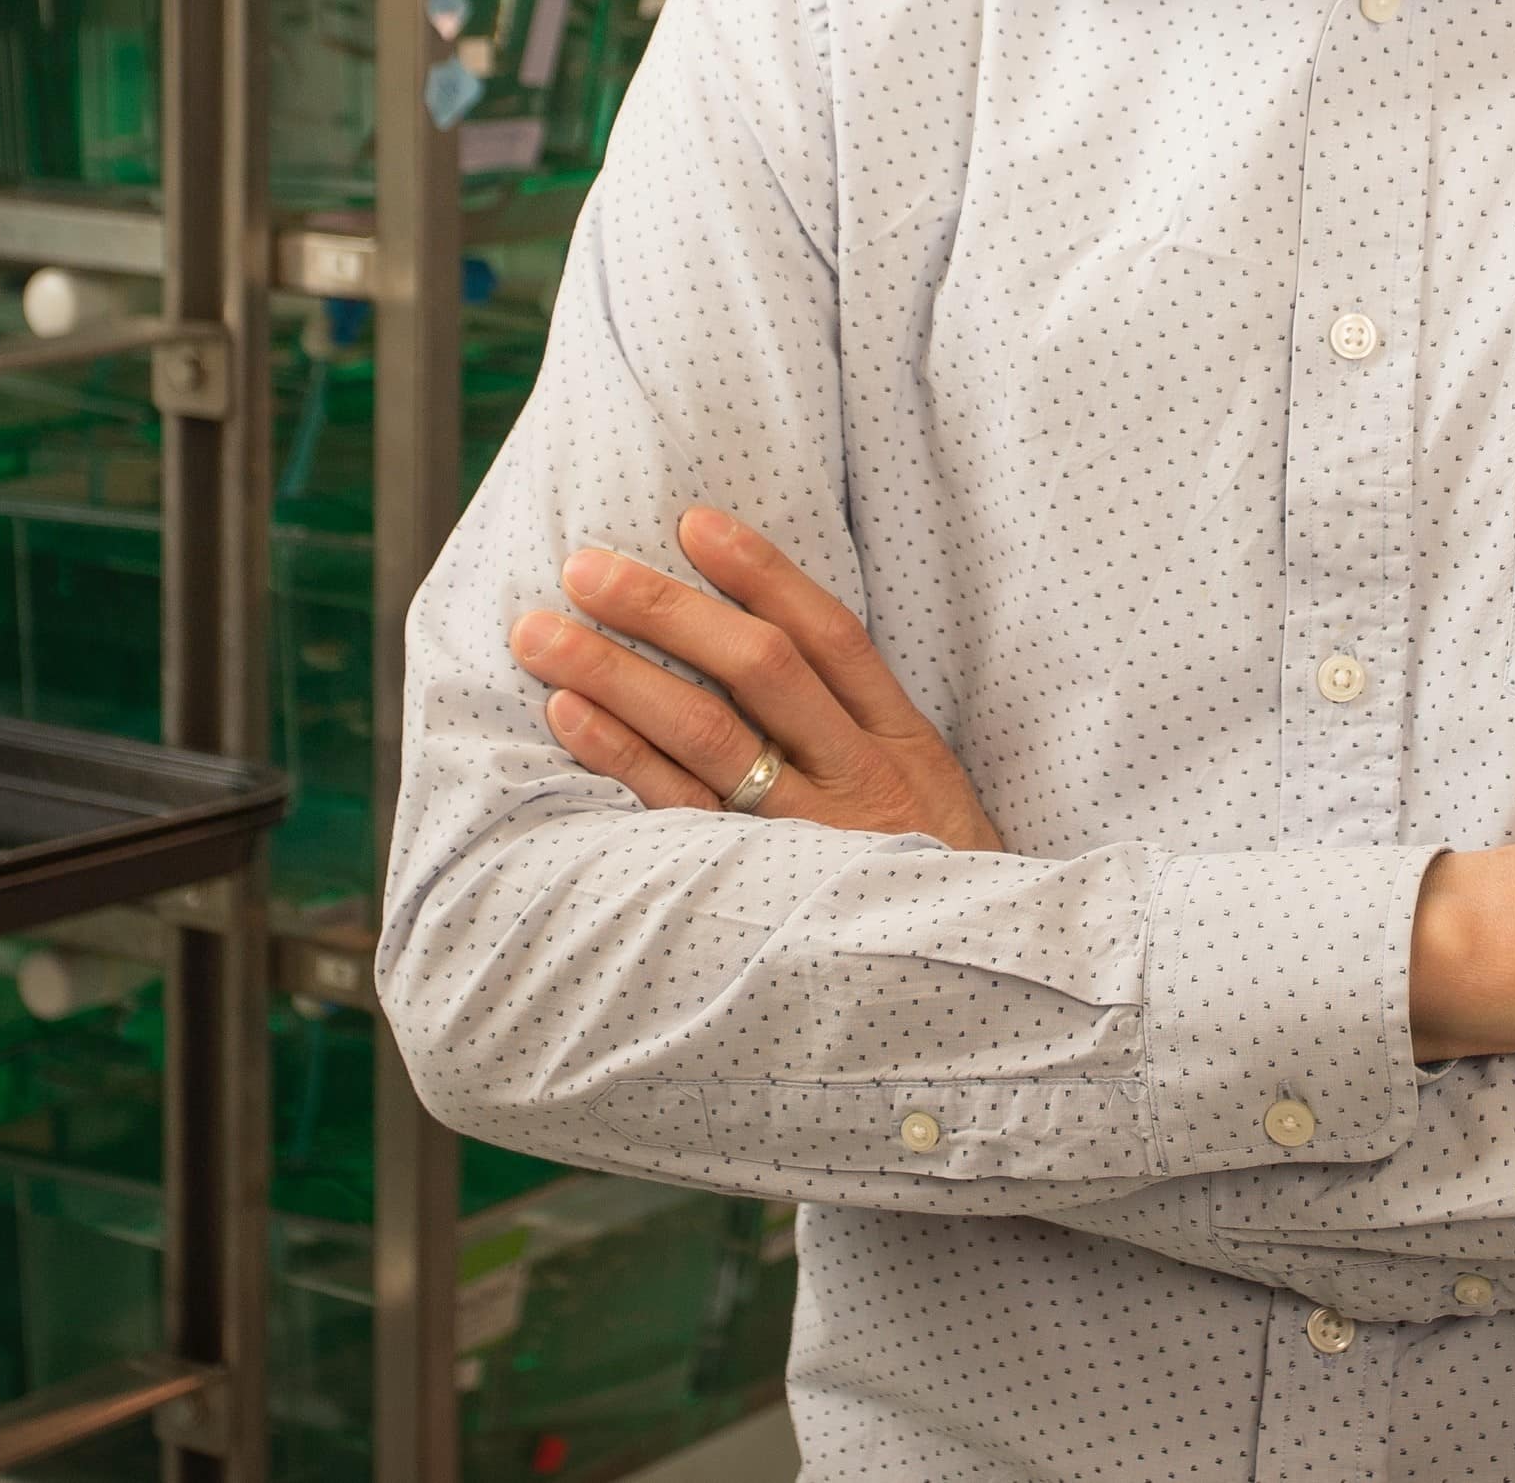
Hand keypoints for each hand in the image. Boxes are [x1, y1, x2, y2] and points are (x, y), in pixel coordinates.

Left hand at [509, 508, 1003, 853]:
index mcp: (902, 741)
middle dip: (665, 610)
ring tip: (542, 635)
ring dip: (617, 674)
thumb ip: (859, 725)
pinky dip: (623, 758)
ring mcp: (809, 836)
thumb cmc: (936, 882)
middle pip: (760, 670)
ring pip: (709, 735)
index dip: (762, 573)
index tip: (692, 522)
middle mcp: (858, 778)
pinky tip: (570, 717)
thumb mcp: (928, 791)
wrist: (972, 991)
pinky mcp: (762, 888)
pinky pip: (680, 814)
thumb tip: (764, 643)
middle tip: (583, 567)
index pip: (830, 635)